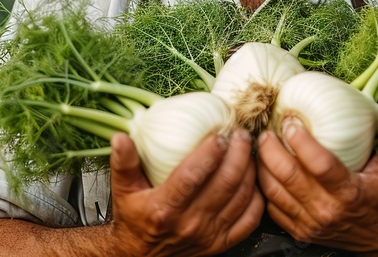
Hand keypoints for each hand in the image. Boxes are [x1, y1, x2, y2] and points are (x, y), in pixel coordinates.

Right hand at [108, 129, 264, 256]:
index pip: (192, 176)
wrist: (140, 256)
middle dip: (239, 153)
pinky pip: (250, 219)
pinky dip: (257, 197)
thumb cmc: (134, 218)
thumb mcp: (123, 190)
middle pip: (225, 184)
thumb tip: (120, 137)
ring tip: (249, 149)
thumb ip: (123, 162)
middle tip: (242, 134)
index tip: (219, 133)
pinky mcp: (221, 243)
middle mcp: (188, 223)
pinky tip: (254, 179)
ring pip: (242, 198)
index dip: (210, 153)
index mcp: (164, 208)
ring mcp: (208, 235)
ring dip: (250, 170)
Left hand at [256, 110, 377, 253]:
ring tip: (261, 145)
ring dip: (262, 166)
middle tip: (267, 130)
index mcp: (349, 192)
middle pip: (288, 176)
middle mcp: (326, 210)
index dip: (302, 142)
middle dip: (271, 149)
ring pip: (274, 191)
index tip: (290, 121)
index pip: (320, 165)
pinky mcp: (300, 231)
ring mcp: (310, 223)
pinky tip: (262, 169)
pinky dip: (262, 187)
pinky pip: (272, 208)